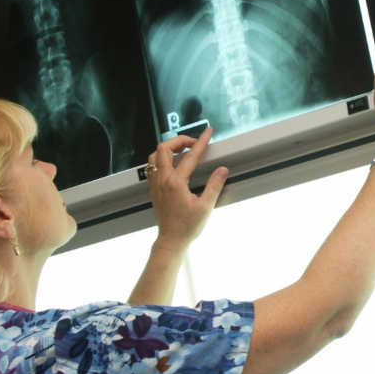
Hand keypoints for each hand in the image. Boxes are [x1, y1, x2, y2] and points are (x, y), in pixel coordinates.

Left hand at [146, 128, 227, 252]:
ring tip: (181, 151)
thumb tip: (222, 170)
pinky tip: (171, 164)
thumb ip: (214, 186)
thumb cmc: (186, 227)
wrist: (171, 240)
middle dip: (180, 140)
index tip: (207, 133)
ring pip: (155, 156)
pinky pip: (152, 167)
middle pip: (164, 148)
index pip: (190, 156)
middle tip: (193, 143)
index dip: (200, 142)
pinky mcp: (154, 189)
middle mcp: (162, 180)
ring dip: (168, 149)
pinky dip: (161, 159)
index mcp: (176, 183)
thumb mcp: (205, 207)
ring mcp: (156, 184)